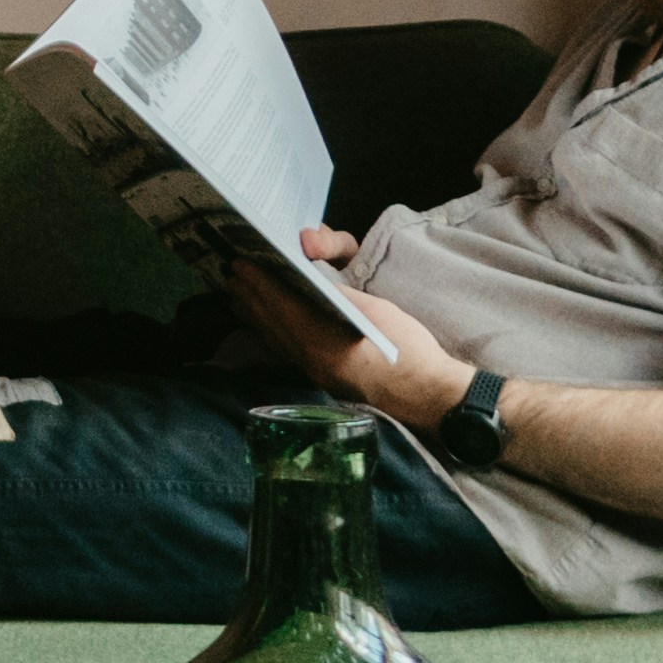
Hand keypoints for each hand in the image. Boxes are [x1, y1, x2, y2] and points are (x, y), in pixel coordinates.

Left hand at [231, 231, 471, 427]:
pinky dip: (273, 332)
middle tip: (233, 275)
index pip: (282, 308)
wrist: (429, 396)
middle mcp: (311, 361)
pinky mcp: (325, 378)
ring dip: (257, 316)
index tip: (242, 265)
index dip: (260, 285)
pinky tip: (268, 325)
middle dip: (252, 298)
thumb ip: (340, 296)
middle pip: (273, 325)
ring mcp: (316, 373)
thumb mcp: (376, 311)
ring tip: (239, 296)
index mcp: (323, 344)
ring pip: (277, 340)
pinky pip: (288, 351)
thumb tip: (313, 281)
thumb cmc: (409, 351)